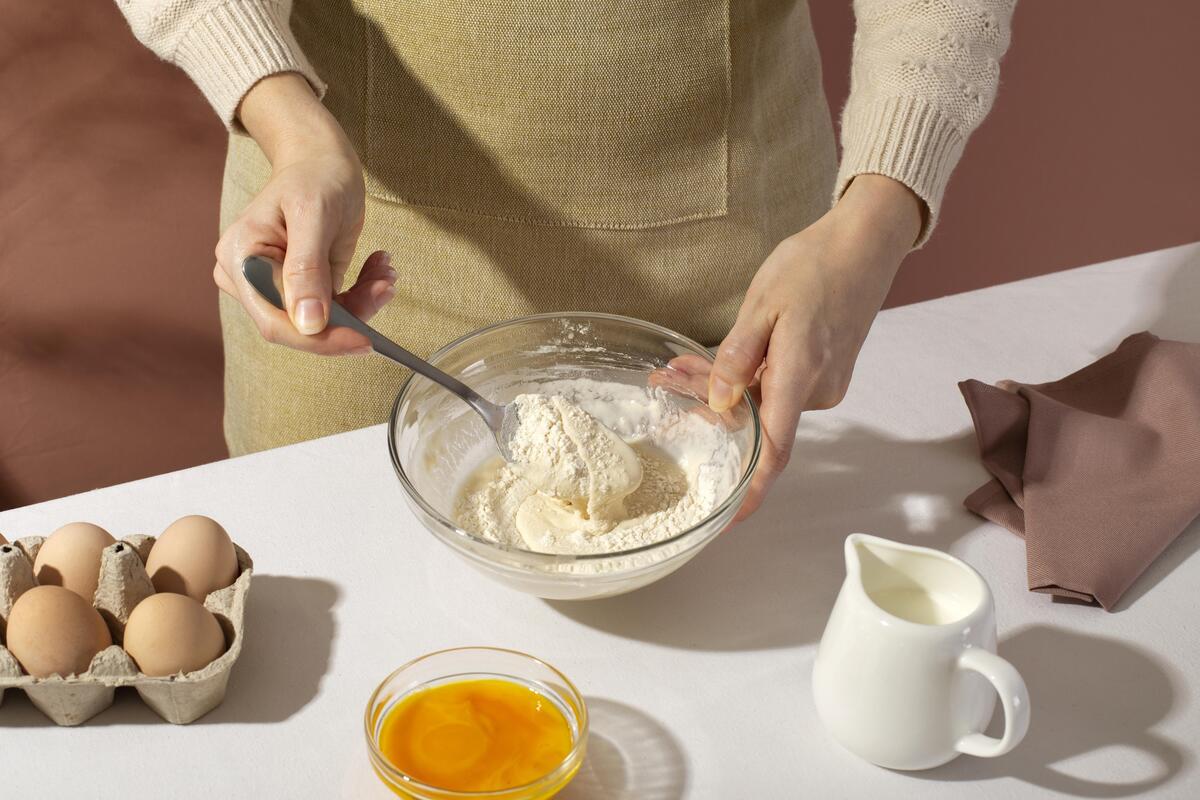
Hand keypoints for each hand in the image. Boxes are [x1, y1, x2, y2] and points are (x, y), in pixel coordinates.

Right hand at [212, 73, 394, 354]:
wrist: (322, 160)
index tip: (364, 339)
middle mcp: (252, 280)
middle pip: (301, 327)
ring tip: (385, 272)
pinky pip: (335, 309)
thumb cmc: (314, 175)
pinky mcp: (302, 289)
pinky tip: (378, 269)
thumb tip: (307, 323)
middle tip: (385, 287)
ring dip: (363, 303)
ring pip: (325, 322)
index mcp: (241, 261)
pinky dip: (363, 295)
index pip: (275, 322)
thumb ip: (307, 269)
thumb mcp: (313, 214)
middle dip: (349, 317)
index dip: (320, 338)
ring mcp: (276, 286)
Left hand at [682, 174, 922, 520]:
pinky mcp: (824, 372)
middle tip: (665, 382)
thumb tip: (717, 402)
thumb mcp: (763, 304)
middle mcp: (817, 390)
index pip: (773, 450)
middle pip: (756, 422)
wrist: (866, 243)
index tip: (727, 520)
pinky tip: (719, 360)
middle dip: (708, 413)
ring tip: (680, 365)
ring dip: (723, 390)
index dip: (751, 490)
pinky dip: (747, 379)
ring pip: (764, 403)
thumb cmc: (814, 265)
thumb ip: (737, 357)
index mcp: (799, 375)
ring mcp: (825, 384)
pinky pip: (779, 389)